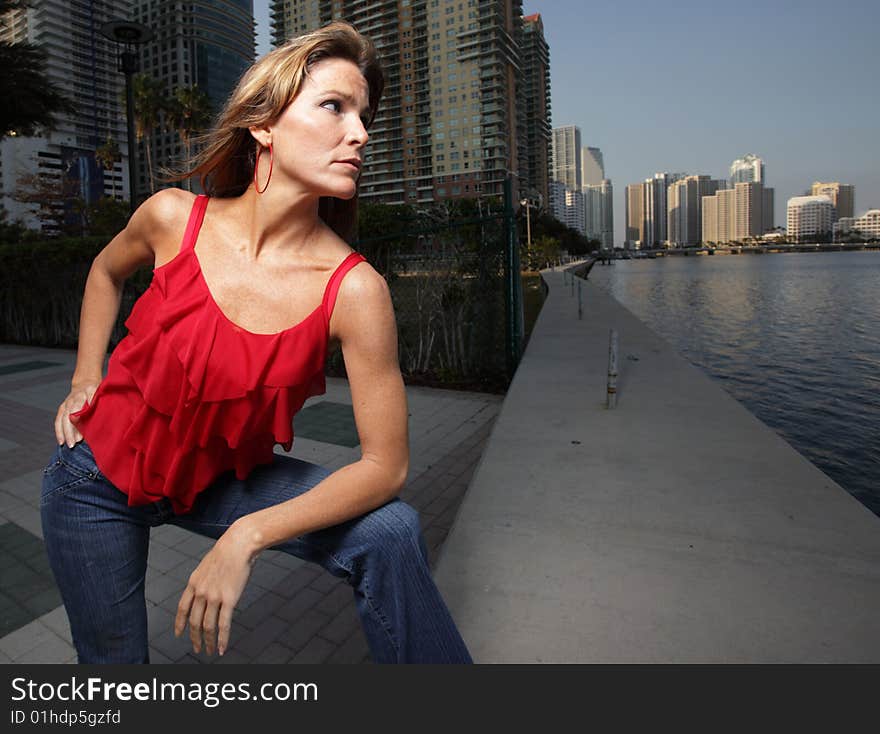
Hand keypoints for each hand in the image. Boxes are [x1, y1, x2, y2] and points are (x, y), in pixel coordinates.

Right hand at [54, 381, 99, 446]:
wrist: (85, 383)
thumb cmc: (98, 391)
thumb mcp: (102, 394)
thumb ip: (99, 403)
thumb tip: (97, 416)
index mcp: (87, 392)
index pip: (81, 407)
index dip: (80, 420)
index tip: (81, 432)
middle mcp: (74, 397)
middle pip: (69, 415)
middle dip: (70, 430)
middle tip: (74, 443)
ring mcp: (67, 403)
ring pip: (62, 418)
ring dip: (64, 432)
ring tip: (67, 444)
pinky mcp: (62, 407)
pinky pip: (58, 420)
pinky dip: (59, 430)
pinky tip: (61, 441)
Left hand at [174, 522, 258, 655]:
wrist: (238, 544)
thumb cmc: (227, 551)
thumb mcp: (207, 565)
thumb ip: (203, 580)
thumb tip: (206, 592)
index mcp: (193, 583)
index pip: (182, 608)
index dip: (180, 623)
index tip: (179, 634)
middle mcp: (201, 592)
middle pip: (194, 621)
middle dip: (194, 638)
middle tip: (197, 648)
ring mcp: (214, 597)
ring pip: (208, 626)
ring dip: (209, 642)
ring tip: (210, 651)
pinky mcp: (230, 600)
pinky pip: (224, 625)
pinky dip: (222, 639)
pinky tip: (222, 647)